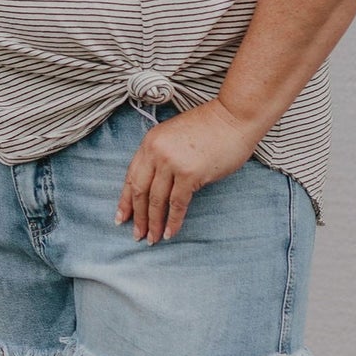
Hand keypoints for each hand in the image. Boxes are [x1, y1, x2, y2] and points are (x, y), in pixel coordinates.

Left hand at [115, 97, 261, 244]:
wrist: (234, 116)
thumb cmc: (210, 126)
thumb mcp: (174, 135)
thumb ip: (162, 156)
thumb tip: (158, 184)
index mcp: (150, 142)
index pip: (131, 176)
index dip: (125, 200)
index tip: (121, 217)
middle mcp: (156, 152)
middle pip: (140, 191)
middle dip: (137, 216)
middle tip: (137, 235)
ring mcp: (172, 163)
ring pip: (156, 200)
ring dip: (153, 223)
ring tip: (152, 239)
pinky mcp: (189, 174)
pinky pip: (177, 204)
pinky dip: (173, 221)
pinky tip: (170, 233)